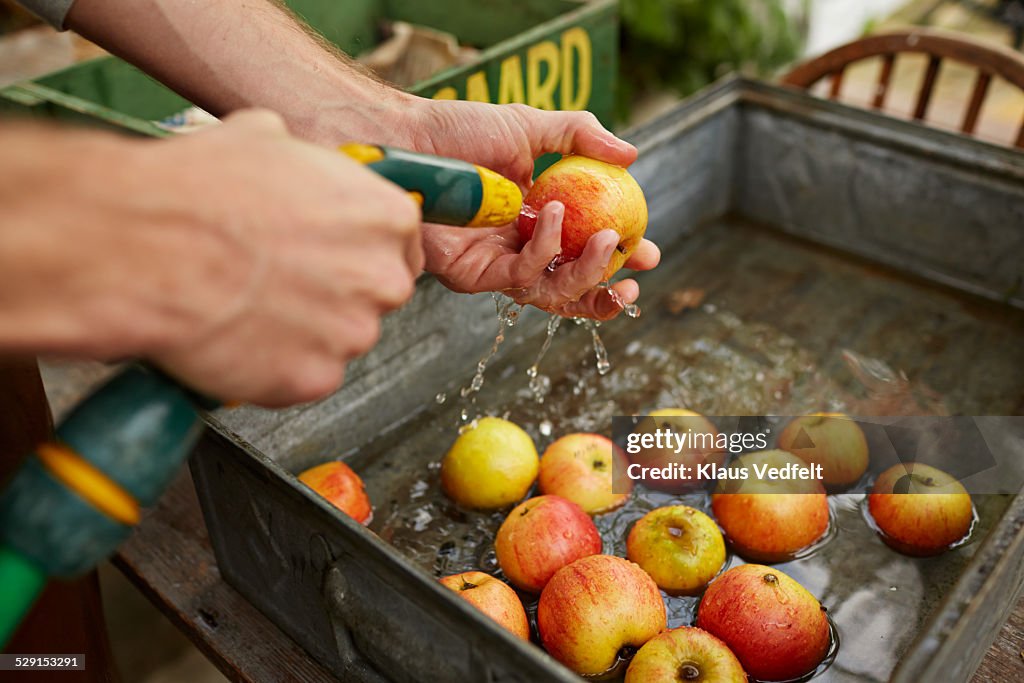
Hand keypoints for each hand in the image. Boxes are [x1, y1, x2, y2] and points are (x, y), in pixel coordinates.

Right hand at [0, 110, 421, 406]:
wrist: (146, 247)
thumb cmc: (198, 192)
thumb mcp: (263, 139)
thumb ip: (304, 164)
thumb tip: (291, 158)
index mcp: (385, 216)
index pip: (400, 245)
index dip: (362, 252)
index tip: (337, 257)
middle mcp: (381, 279)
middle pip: (374, 296)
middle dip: (336, 293)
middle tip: (283, 283)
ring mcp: (351, 334)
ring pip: (338, 339)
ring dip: (304, 331)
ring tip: (249, 307)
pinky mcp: (314, 379)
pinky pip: (304, 377)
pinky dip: (274, 366)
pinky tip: (238, 338)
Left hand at [407, 99, 659, 319]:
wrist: (409, 139)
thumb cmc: (459, 131)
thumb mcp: (529, 125)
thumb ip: (580, 137)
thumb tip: (632, 154)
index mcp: (537, 221)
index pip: (584, 252)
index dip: (619, 259)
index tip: (647, 252)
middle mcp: (520, 249)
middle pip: (572, 287)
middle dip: (610, 288)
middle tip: (639, 269)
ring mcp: (497, 266)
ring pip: (553, 292)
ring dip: (587, 271)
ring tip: (606, 238)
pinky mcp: (473, 275)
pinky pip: (521, 276)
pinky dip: (544, 250)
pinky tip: (551, 215)